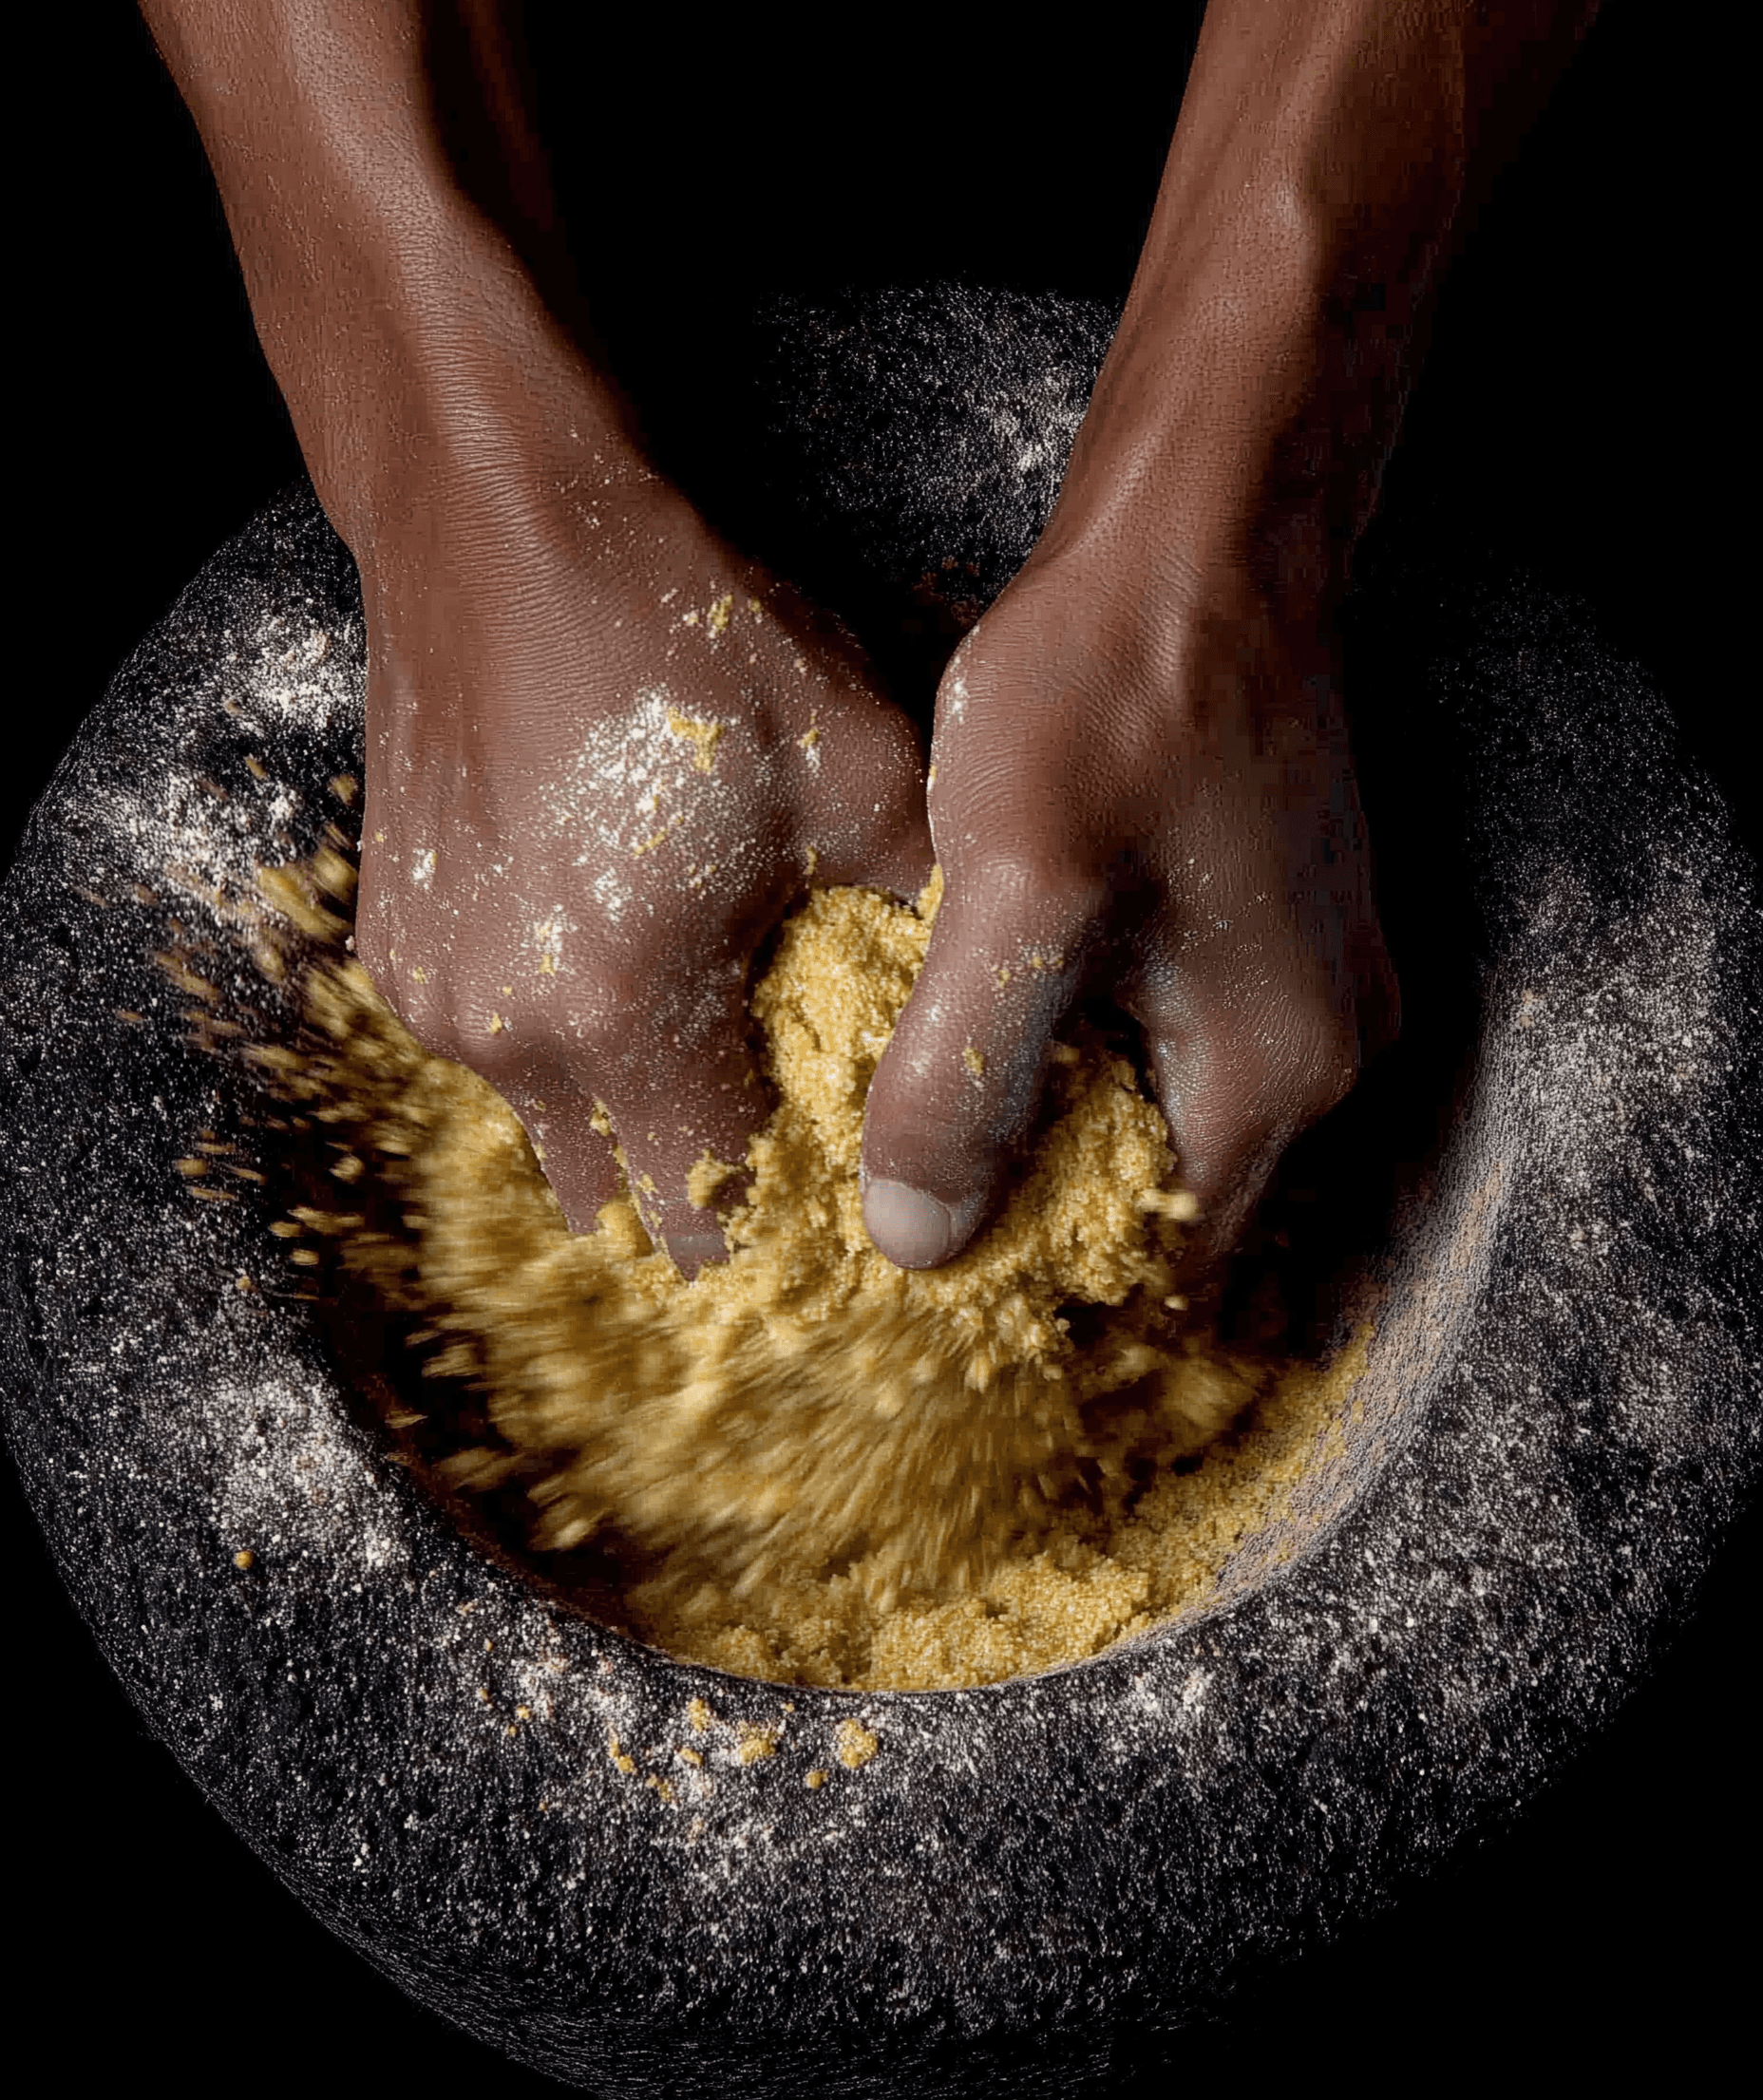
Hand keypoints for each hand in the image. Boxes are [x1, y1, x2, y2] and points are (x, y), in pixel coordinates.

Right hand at [353, 457, 929, 1269]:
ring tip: (710, 1041)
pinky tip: (623, 961)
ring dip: (635, 1118)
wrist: (497, 522)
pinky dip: (566, 1044)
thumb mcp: (860, 773)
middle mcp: (508, 1033)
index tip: (846, 1204)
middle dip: (710, 1193)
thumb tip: (983, 1026)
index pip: (714, 1223)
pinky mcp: (394, 951)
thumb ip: (928, 928)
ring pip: (554, 1131)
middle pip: (625, 1203)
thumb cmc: (683, 637)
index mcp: (621, 1013)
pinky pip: (496, 1053)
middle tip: (789, 1133)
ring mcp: (436, 998)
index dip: (791, 1233)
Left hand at [859, 547, 1397, 1275]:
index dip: (1038, 1291)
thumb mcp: (1016, 890)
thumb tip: (916, 1243)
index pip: (1157, 1270)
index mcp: (1274, 1075)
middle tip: (902, 1211)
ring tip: (930, 1124)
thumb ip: (965, 1076)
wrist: (1204, 535)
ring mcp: (1312, 989)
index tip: (923, 1286)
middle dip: (1042, 1219)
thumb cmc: (1118, 694)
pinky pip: (1175, 1050)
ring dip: (1058, 1138)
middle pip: (1164, 1206)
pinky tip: (995, 1028)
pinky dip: (1087, 1064)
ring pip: (1164, 1126)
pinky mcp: (1274, 931)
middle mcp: (1324, 1053)